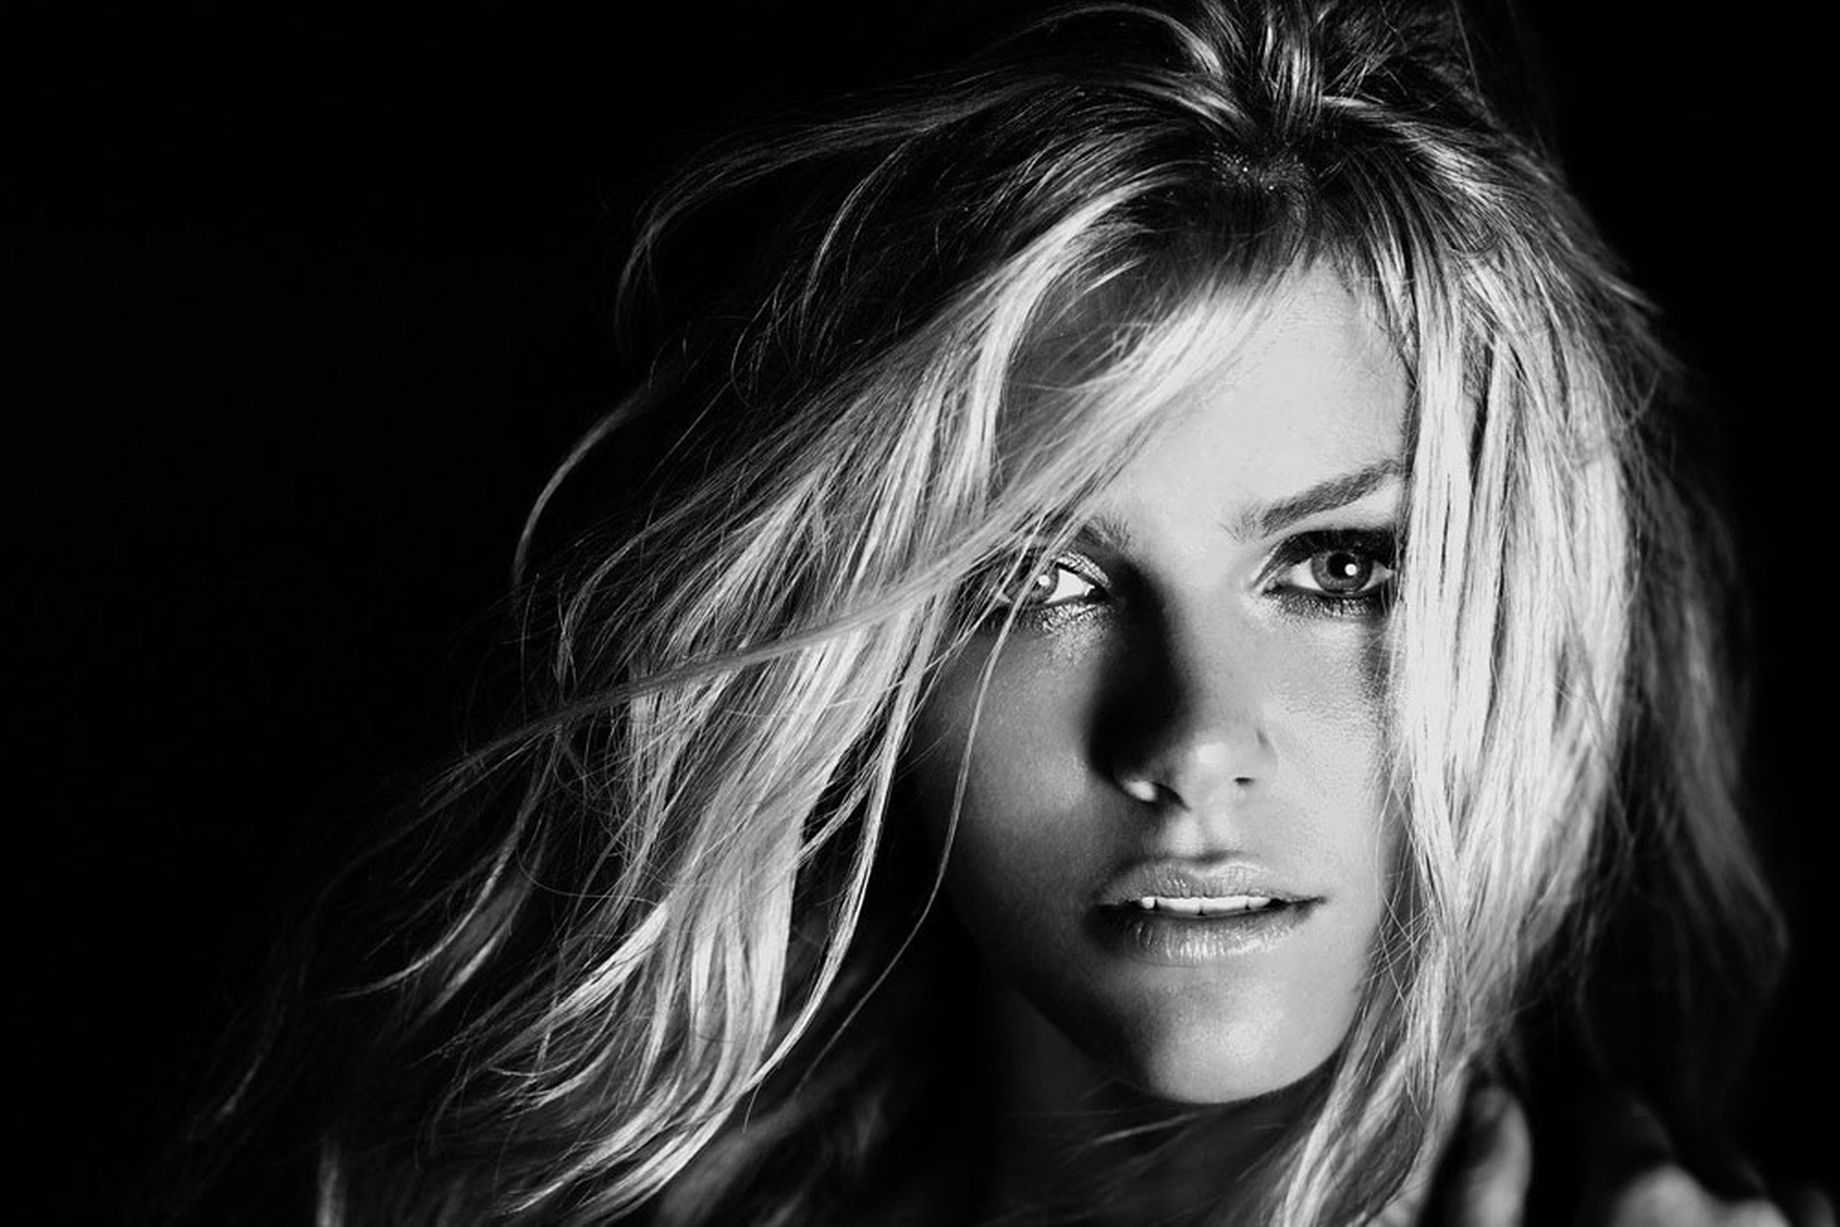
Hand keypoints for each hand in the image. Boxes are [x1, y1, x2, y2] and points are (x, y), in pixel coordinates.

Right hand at [1411, 1086, 1833, 1226]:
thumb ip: (1480, 1188)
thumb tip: (1485, 1098)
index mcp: (1645, 1192)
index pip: (1616, 1109)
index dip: (1586, 1131)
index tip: (1573, 1163)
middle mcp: (1738, 1209)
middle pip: (1700, 1147)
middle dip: (1663, 1170)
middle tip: (1623, 1220)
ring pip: (1780, 1195)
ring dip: (1737, 1208)